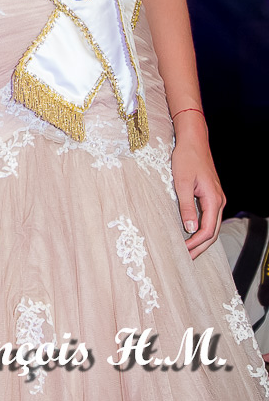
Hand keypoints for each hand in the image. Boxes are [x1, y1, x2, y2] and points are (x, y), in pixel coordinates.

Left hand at [170, 129, 224, 257]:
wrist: (193, 142)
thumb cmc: (186, 159)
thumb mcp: (181, 183)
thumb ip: (186, 206)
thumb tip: (190, 229)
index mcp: (213, 200)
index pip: (208, 230)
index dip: (196, 243)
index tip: (184, 252)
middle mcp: (219, 201)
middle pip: (213, 232)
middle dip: (200, 246)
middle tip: (186, 258)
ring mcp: (216, 198)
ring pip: (212, 225)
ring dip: (201, 239)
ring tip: (188, 251)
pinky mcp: (210, 195)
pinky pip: (209, 217)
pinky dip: (201, 228)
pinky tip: (191, 233)